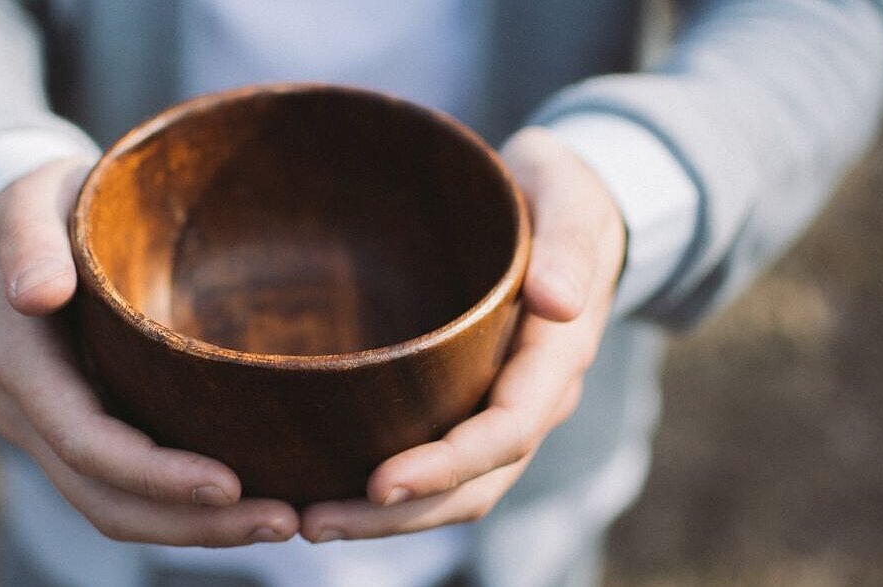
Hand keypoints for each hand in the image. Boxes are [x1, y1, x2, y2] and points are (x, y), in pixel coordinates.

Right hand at [0, 157, 297, 545]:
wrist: (20, 235)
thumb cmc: (40, 210)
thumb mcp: (29, 206)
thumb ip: (29, 245)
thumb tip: (36, 294)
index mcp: (21, 365)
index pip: (87, 442)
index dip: (155, 475)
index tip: (230, 485)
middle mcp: (33, 415)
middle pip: (108, 499)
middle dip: (192, 523)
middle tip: (282, 522)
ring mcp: (58, 432)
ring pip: (119, 510)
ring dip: (197, 529)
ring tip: (282, 521)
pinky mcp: (90, 433)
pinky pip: (131, 492)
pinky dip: (184, 510)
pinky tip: (248, 502)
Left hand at [299, 127, 625, 541]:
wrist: (569, 208)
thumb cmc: (561, 195)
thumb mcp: (570, 198)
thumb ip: (571, 245)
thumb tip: (560, 302)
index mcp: (557, 355)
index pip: (507, 430)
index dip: (447, 465)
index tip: (379, 482)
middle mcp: (535, 397)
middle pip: (475, 483)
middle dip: (400, 515)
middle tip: (315, 522)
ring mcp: (506, 406)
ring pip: (457, 489)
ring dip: (389, 517)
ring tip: (311, 521)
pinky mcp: (475, 402)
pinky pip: (441, 463)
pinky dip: (393, 490)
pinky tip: (334, 485)